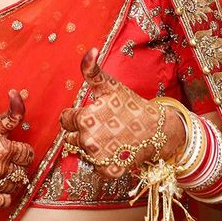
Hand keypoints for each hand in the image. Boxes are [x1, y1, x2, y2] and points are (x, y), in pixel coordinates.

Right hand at [0, 90, 33, 207]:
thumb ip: (11, 113)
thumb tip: (19, 93)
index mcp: (3, 148)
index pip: (28, 154)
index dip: (23, 150)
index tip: (15, 148)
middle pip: (23, 171)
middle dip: (18, 165)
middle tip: (7, 159)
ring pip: (15, 186)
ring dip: (13, 180)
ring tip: (3, 171)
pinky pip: (2, 201)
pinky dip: (4, 197)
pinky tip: (0, 187)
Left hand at [59, 48, 184, 178]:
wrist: (156, 128)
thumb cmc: (130, 105)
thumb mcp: (110, 85)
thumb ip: (92, 69)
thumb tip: (89, 50)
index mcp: (85, 118)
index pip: (65, 119)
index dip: (77, 115)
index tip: (92, 112)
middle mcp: (89, 140)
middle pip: (71, 137)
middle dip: (83, 131)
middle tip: (103, 125)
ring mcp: (99, 157)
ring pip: (81, 152)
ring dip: (90, 146)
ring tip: (109, 136)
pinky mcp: (109, 171)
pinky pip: (95, 166)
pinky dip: (102, 160)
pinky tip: (114, 149)